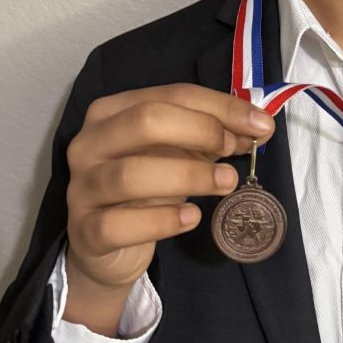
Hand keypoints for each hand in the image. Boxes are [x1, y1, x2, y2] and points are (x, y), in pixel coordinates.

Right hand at [63, 84, 274, 331]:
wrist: (107, 248)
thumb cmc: (145, 190)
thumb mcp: (179, 155)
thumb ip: (212, 137)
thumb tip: (258, 127)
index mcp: (111, 112)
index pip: (170, 94)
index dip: (220, 106)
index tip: (260, 124)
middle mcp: (89, 143)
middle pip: (145, 121)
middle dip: (200, 131)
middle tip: (235, 150)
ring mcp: (82, 188)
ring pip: (131, 174)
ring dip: (189, 175)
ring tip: (227, 183)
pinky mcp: (85, 232)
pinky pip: (119, 224)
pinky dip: (162, 220)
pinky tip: (192, 218)